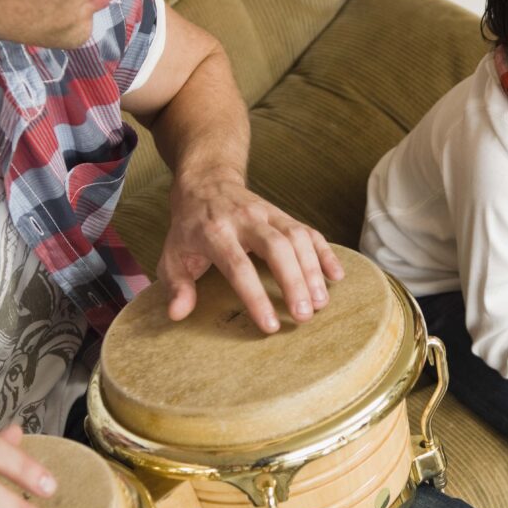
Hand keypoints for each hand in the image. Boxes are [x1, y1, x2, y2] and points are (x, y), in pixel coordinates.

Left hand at [159, 169, 344, 331]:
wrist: (207, 182)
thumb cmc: (190, 227)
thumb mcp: (172, 254)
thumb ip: (176, 285)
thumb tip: (177, 314)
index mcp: (214, 233)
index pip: (239, 266)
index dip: (256, 297)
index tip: (270, 325)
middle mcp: (245, 220)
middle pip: (276, 248)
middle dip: (293, 282)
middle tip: (304, 316)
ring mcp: (268, 214)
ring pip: (296, 237)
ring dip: (312, 270)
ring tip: (321, 303)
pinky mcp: (284, 214)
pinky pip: (309, 230)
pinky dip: (325, 252)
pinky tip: (336, 276)